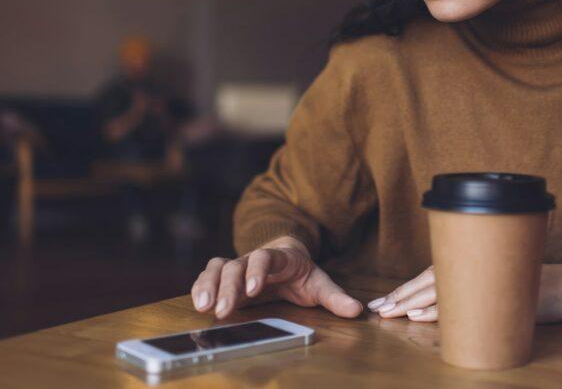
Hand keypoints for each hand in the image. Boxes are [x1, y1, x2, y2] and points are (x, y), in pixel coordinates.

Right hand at [190, 236, 362, 319]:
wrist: (285, 258)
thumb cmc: (301, 273)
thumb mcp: (319, 283)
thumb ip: (335, 296)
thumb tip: (357, 310)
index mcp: (278, 257)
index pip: (265, 258)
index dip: (258, 270)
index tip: (253, 288)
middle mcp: (253, 259)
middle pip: (236, 266)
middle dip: (228, 287)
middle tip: (223, 309)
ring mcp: (237, 267)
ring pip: (217, 268)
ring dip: (208, 285)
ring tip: (203, 306)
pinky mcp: (225, 277)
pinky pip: (208, 276)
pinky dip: (201, 287)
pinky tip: (198, 304)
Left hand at [367, 262, 561, 323]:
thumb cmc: (542, 284)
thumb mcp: (507, 282)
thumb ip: (480, 287)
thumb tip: (450, 304)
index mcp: (477, 265)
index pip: (433, 275)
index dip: (408, 288)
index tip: (386, 300)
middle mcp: (478, 269)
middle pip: (430, 281)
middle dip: (401, 296)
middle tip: (377, 308)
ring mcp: (486, 282)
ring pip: (439, 291)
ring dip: (412, 303)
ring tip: (390, 313)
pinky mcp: (495, 297)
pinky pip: (461, 305)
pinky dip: (437, 311)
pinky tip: (418, 317)